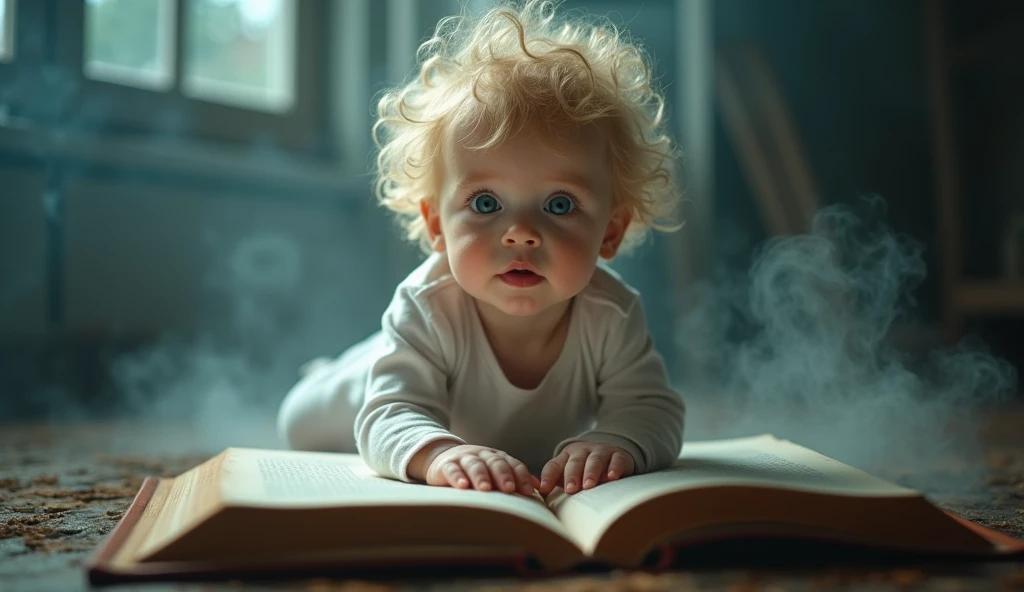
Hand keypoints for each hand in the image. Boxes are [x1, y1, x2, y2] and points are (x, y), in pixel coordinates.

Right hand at [419, 443, 539, 494]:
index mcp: (497, 457)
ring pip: (474, 464)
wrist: (443, 458)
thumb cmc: (475, 470)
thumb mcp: (494, 471)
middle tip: (509, 489)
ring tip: (485, 489)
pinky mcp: (445, 465)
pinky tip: (463, 486)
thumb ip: (515, 477)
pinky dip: (457, 477)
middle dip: (503, 475)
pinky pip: (452, 470)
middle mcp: (482, 455)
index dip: (520, 477)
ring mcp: (464, 459)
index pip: (512, 464)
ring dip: (481, 476)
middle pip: (495, 463)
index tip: (527, 491)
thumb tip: (538, 487)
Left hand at [540, 442, 634, 494]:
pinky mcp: (618, 456)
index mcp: (566, 457)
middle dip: (572, 475)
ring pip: (595, 460)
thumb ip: (555, 483)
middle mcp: (583, 451)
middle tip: (571, 489)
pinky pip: (616, 460)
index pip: (554, 465)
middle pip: (575, 461)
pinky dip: (614, 468)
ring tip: (588, 486)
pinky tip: (612, 477)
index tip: (544, 488)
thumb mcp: (568, 474)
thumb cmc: (584, 470)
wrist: (610, 452)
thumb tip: (540, 496)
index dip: (549, 476)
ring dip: (591, 472)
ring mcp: (601, 452)